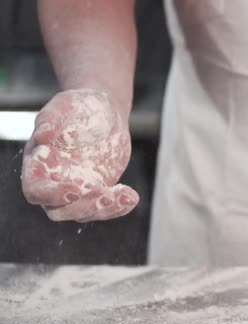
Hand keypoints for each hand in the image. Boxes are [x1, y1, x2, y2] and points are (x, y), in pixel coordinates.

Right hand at [21, 89, 138, 221]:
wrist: (104, 111)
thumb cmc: (77, 106)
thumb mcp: (64, 106)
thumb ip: (50, 119)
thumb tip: (41, 135)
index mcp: (38, 165)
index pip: (35, 190)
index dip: (51, 195)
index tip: (74, 189)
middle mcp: (54, 182)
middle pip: (60, 210)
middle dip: (83, 207)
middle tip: (106, 195)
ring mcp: (77, 189)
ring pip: (84, 213)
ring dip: (105, 210)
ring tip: (126, 196)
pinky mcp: (98, 190)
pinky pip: (105, 208)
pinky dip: (119, 207)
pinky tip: (132, 197)